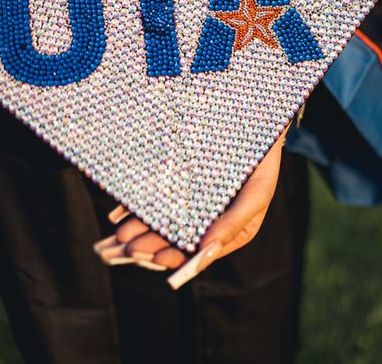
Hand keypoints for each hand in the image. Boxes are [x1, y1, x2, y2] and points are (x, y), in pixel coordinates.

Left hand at [93, 126, 288, 287]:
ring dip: (139, 229)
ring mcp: (189, 199)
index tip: (157, 257)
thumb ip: (234, 224)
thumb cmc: (261, 163)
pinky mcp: (177, 180)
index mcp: (227, 231)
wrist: (255, 124)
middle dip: (151, 244)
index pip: (198, 252)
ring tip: (121, 234)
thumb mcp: (256, 194)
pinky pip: (154, 195)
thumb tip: (206, 251)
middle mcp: (206, 219)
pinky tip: (119, 211)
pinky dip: (136, 205)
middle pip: (174, 238)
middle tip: (129, 247)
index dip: (176, 257)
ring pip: (160, 219)